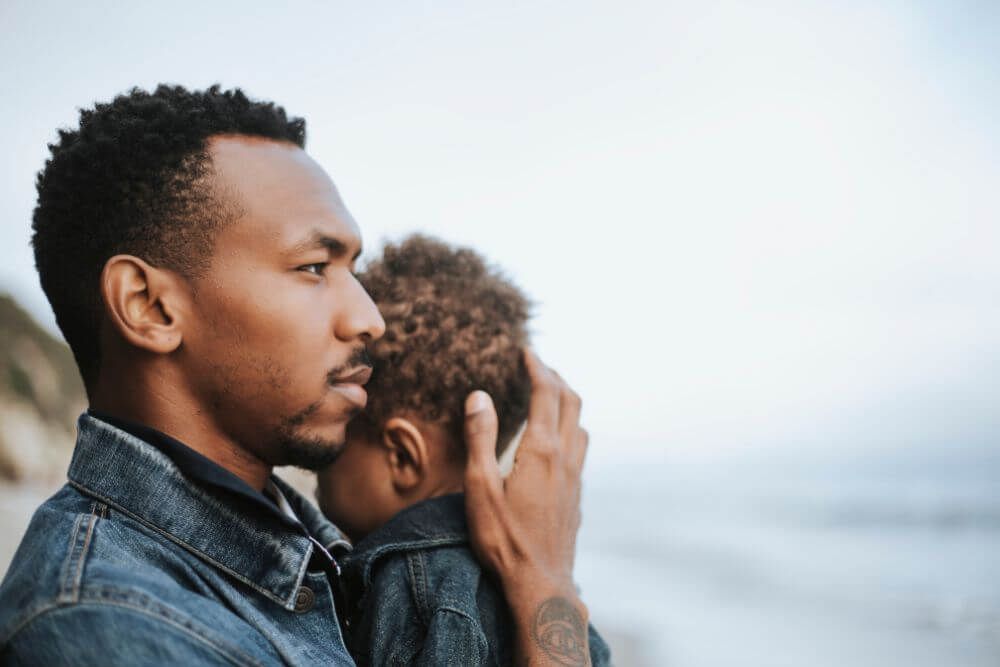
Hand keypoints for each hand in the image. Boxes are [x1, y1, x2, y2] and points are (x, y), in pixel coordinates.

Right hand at [463, 349, 590, 664]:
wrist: (541, 584)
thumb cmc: (504, 540)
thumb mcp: (480, 487)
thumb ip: (480, 438)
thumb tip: (480, 395)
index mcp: (541, 450)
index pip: (546, 393)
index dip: (537, 367)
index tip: (526, 351)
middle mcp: (565, 457)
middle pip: (570, 402)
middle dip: (555, 377)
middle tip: (537, 365)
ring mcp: (575, 477)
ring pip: (579, 424)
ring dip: (567, 402)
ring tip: (549, 394)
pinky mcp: (576, 495)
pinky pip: (580, 447)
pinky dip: (569, 427)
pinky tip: (556, 440)